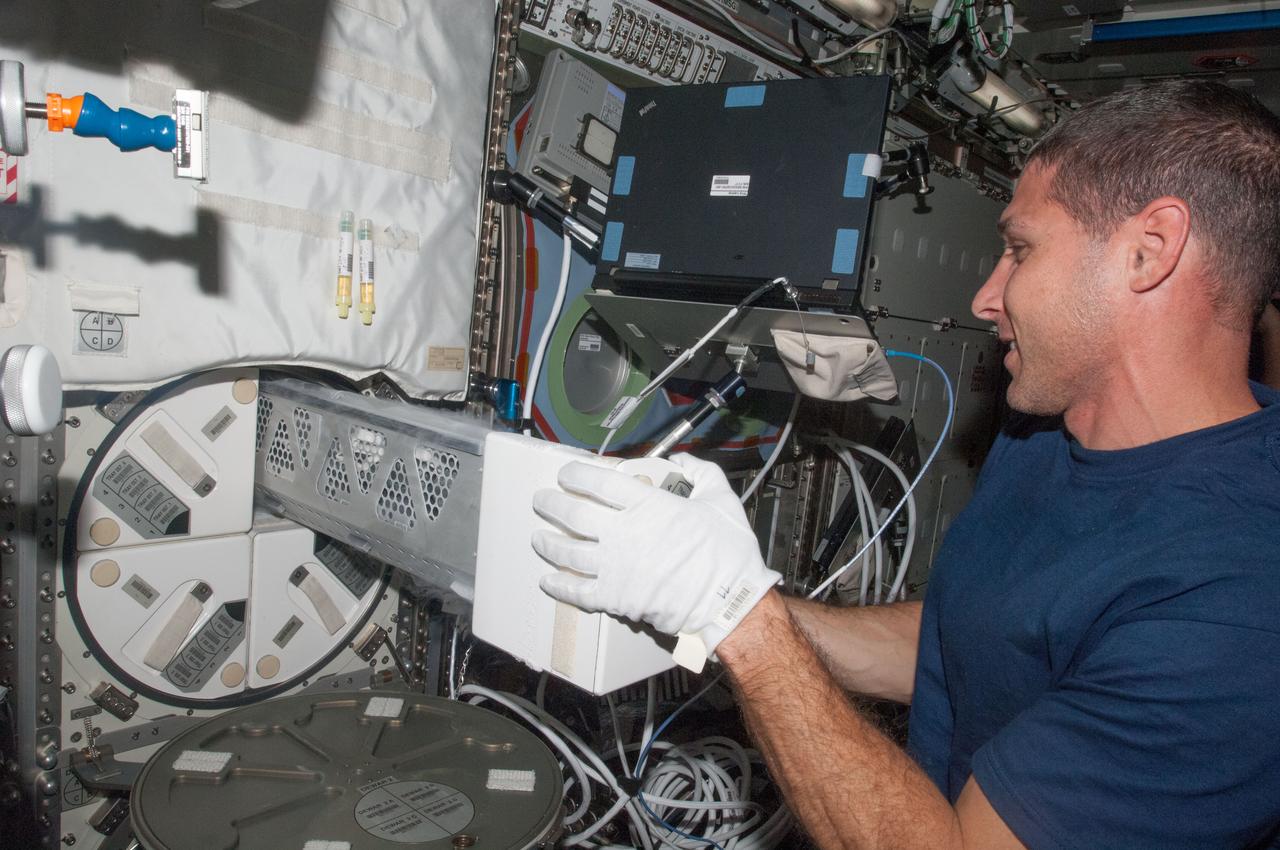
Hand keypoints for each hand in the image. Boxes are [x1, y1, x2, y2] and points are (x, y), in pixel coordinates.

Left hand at [531, 453, 781, 655]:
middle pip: (574, 515)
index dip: (577, 474)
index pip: (599, 482)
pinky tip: (548, 580)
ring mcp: (615, 567)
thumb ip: (701, 471)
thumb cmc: (727, 552)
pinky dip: (559, 585)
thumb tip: (682, 459)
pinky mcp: (615, 598)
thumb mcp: (722, 499)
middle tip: (541, 500)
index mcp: (647, 505)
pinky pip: (578, 591)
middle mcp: (623, 533)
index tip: (566, 473)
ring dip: (549, 544)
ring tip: (537, 538)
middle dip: (552, 505)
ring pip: (568, 552)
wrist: (728, 601)